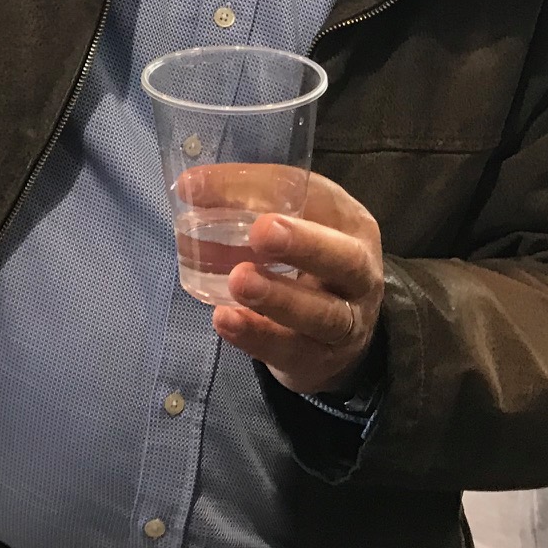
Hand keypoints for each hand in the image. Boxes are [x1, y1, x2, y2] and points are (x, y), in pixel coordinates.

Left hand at [210, 172, 384, 395]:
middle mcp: (359, 275)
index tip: (207, 186)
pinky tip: (226, 320)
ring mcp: (347, 323)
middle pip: (345, 259)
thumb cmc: (307, 260)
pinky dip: (257, 336)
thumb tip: (188, 187)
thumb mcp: (292, 224)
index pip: (318, 199)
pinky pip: (291, 350)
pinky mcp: (321, 360)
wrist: (340, 333)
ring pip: (322, 313)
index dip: (265, 189)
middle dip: (305, 244)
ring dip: (277, 297)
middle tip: (262, 232)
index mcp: (351, 226)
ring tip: (238, 281)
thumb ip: (247, 202)